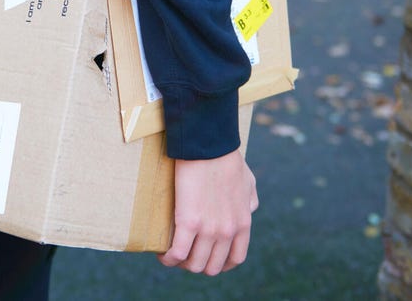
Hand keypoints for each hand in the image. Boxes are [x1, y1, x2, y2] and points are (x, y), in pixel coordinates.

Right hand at [158, 149, 258, 275]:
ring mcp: (209, 230)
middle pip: (211, 266)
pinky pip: (177, 254)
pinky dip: (167, 258)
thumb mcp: (248, 182)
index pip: (234, 259)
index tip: (207, 256)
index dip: (219, 264)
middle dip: (197, 264)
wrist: (208, 146)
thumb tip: (248, 209)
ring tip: (170, 253)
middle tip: (184, 253)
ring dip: (180, 263)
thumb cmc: (225, 158)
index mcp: (242, 223)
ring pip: (194, 265)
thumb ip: (250, 200)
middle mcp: (228, 231)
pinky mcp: (189, 223)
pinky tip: (161, 253)